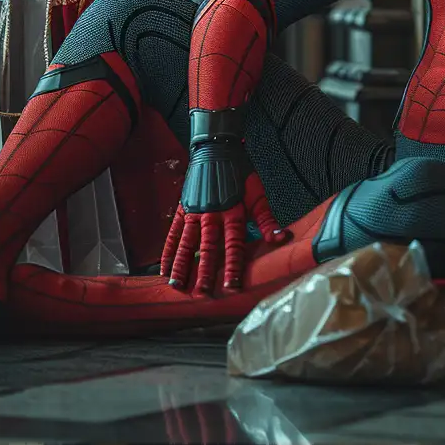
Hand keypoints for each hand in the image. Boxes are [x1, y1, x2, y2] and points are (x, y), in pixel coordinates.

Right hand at [163, 109, 289, 293]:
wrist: (216, 149)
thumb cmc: (241, 174)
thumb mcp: (258, 195)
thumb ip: (267, 219)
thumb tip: (281, 238)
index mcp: (232, 214)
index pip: (232, 247)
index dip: (232, 267)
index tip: (230, 287)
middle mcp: (211, 216)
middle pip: (207, 249)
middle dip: (204, 273)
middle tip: (201, 295)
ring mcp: (194, 213)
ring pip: (186, 244)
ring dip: (181, 266)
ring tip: (177, 286)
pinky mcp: (183, 209)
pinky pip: (173, 233)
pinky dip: (168, 251)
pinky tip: (163, 267)